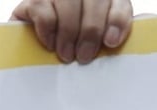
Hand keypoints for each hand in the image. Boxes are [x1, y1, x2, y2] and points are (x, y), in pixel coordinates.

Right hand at [11, 0, 133, 63]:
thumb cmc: (78, 42)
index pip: (119, 3)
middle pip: (94, 0)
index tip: (111, 42)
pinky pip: (41, 8)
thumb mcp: (98, 38)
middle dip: (90, 32)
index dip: (117, 21)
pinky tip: (51, 44)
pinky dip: (48, 29)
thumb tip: (112, 41)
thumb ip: (109, 34)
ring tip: (67, 54)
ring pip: (67, 2)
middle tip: (84, 56)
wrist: (38, 40)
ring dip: (68, 32)